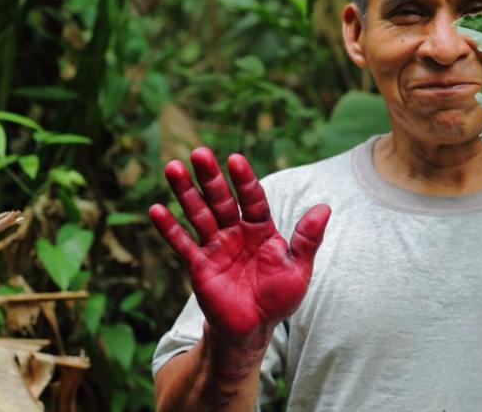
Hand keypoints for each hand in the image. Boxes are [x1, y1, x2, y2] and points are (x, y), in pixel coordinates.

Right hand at [148, 147, 329, 340]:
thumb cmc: (278, 296)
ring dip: (186, 193)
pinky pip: (182, 244)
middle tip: (199, 153)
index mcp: (260, 228)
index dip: (245, 180)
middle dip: (210, 177)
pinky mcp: (199, 265)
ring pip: (198, 214)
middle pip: (221, 199)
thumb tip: (325, 207)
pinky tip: (156, 209)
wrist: (254, 329)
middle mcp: (235, 232)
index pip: (252, 199)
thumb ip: (307, 239)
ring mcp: (215, 246)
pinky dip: (169, 228)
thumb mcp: (298, 268)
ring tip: (172, 167)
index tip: (235, 159)